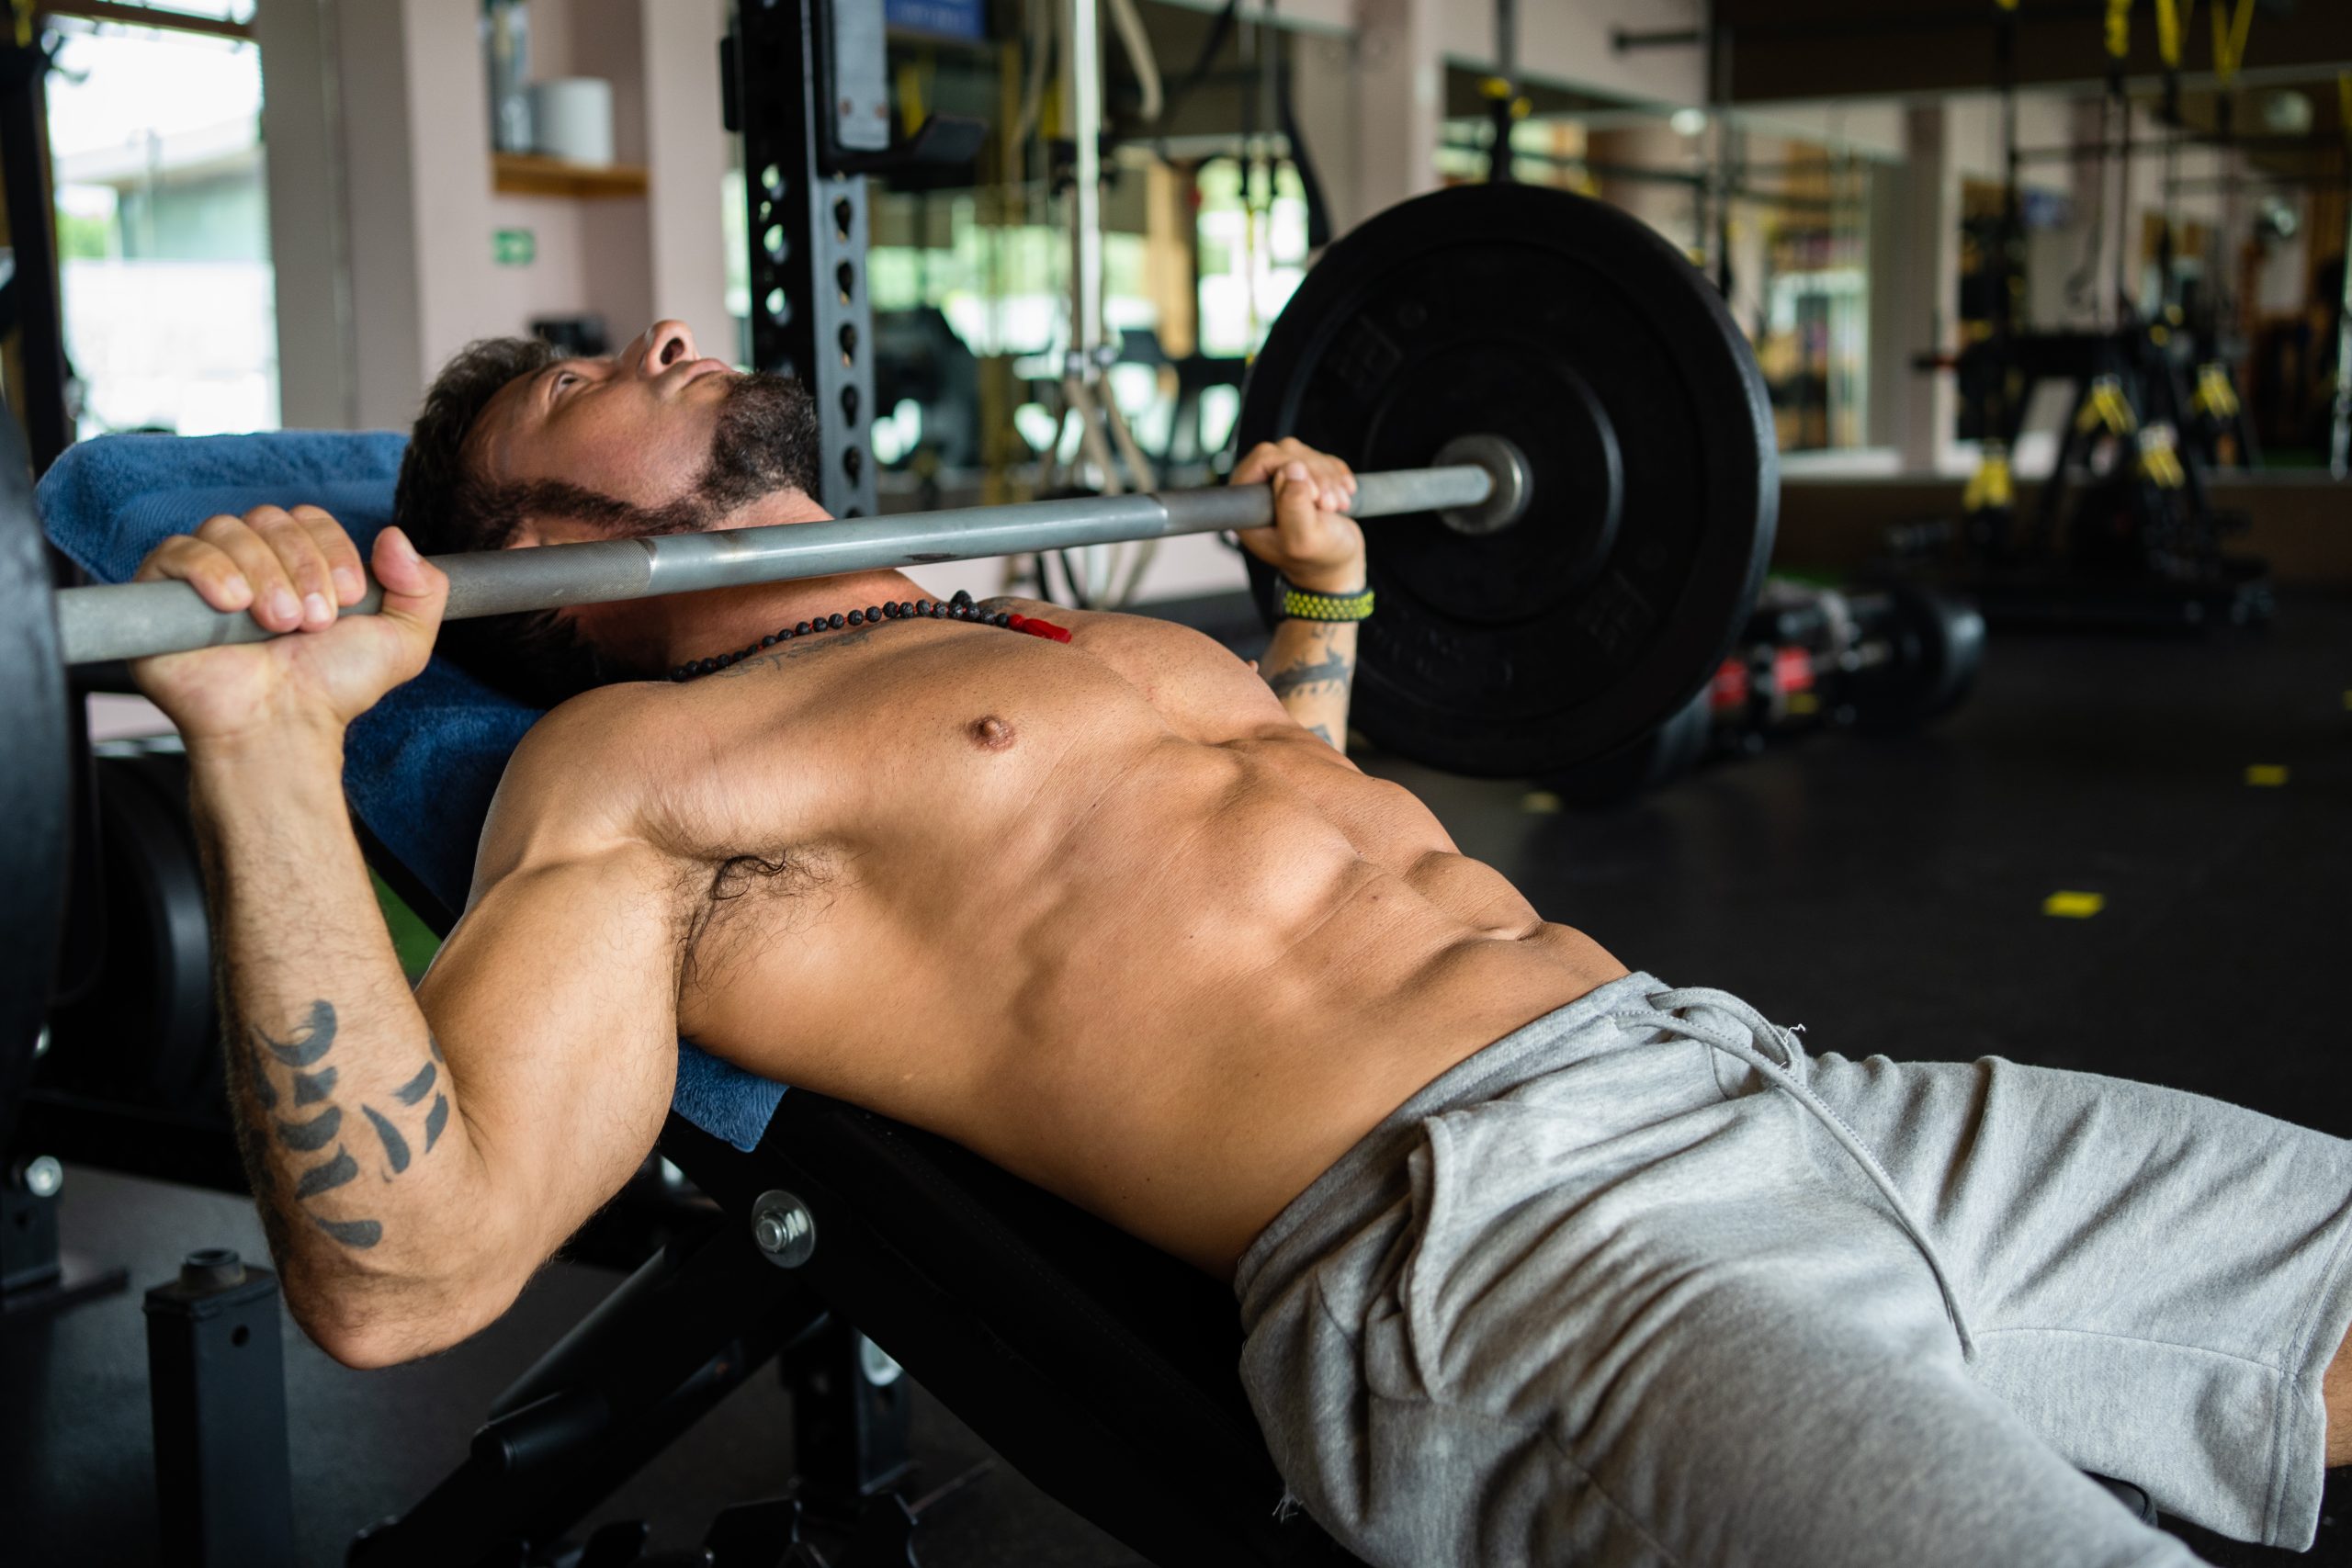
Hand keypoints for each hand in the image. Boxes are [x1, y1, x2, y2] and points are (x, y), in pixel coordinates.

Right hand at [129, 507, 447, 744]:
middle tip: (312, 622)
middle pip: (269, 518)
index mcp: (297, 562)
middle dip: (301, 566)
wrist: (283, 727)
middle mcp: (250, 562)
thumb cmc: (332, 687)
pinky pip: (176, 551)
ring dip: (263, 572)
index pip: (309, 518)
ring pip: (227, 528)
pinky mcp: (160, 597)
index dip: (332, 550)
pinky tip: (233, 605)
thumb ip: (423, 588)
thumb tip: (395, 536)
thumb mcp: (403, 641)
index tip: (349, 599)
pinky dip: (210, 570)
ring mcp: (203, 577)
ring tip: (278, 624)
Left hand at [1231, 438, 1363, 593]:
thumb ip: (1293, 507)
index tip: (1313, 498)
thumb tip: (1292, 469)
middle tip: (1330, 505)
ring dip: (1329, 477)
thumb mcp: (1304, 540)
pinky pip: (1320, 457)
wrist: (1338, 564)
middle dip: (1316, 474)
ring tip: (1338, 505)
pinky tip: (1344, 494)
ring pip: (1304, 454)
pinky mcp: (1301, 478)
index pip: (1263, 459)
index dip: (1291, 468)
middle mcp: (1258, 491)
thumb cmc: (1318, 559)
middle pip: (1286, 452)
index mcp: (1247, 507)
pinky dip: (1337, 473)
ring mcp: (1279, 482)